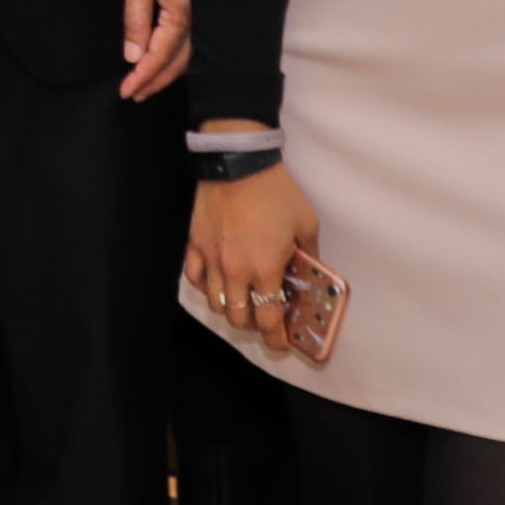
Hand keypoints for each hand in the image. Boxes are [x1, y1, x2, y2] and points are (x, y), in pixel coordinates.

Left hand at [118, 0, 192, 103]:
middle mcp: (196, 20)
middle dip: (155, 82)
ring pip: (187, 57)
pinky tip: (164, 63)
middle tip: (134, 95)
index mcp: (181, 14)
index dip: (143, 77)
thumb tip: (133, 56)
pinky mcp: (198, 11)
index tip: (126, 91)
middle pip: (177, 63)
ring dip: (166, 74)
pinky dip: (175, 60)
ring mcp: (200, 17)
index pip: (160, 56)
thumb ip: (136, 19)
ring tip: (146, 86)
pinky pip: (190, 44)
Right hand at [183, 156, 319, 349]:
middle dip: (254, 326)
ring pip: (214, 303)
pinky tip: (215, 282)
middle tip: (265, 319)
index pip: (267, 319)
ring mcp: (210, 259)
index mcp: (264, 269)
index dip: (276, 337)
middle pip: (239, 318)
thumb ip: (309, 254)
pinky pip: (193, 279)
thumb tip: (311, 273)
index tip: (282, 343)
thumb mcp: (306, 223)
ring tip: (242, 301)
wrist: (239, 162)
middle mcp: (234, 272)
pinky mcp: (194, 245)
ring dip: (230, 309)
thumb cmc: (276, 191)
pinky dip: (205, 287)